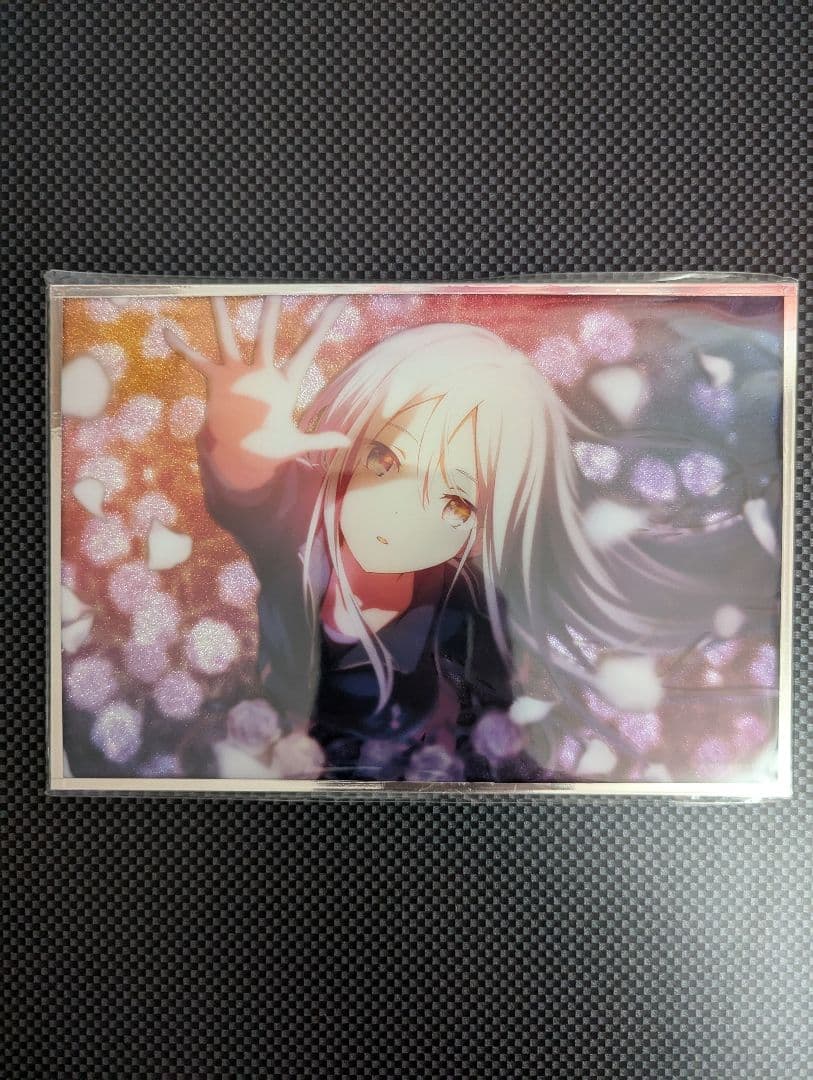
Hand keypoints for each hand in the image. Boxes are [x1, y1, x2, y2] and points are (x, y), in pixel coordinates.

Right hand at [164, 296, 349, 460]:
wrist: (241, 457)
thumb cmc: (269, 450)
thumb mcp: (296, 444)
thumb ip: (321, 440)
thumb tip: (349, 444)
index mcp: (284, 383)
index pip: (307, 350)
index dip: (322, 327)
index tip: (337, 302)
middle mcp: (261, 372)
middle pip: (267, 335)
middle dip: (270, 311)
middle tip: (275, 285)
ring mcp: (237, 375)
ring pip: (229, 338)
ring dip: (221, 316)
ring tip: (216, 290)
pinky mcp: (217, 382)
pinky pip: (197, 361)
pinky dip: (183, 348)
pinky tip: (168, 332)